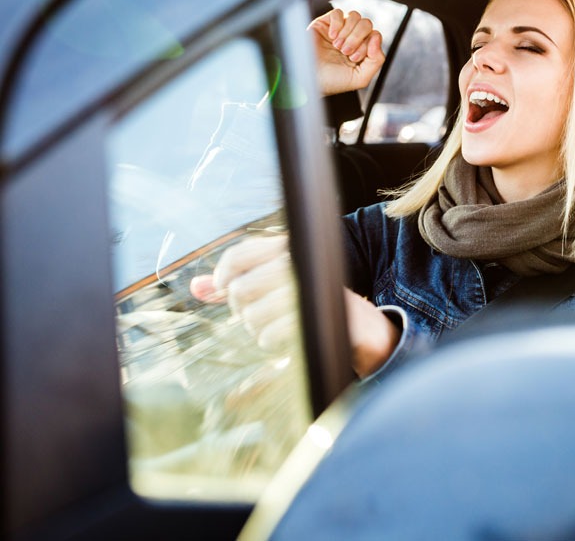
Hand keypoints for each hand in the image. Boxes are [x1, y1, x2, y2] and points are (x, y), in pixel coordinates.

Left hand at [190, 234, 399, 376]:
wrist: (361, 326)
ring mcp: (308, 288)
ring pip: (253, 315)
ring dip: (258, 330)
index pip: (239, 254)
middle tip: (258, 314)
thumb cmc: (312, 304)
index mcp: (288, 248)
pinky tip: (286, 339)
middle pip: (241, 289)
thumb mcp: (275, 288)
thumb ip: (237, 284)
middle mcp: (298, 262)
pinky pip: (271, 335)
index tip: (224, 288)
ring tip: (276, 327)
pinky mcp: (317, 315)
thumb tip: (196, 288)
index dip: (223, 274)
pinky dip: (273, 342)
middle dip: (242, 310)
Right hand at [307, 8, 385, 95]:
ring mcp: (339, 29)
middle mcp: (352, 38)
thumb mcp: (361, 78)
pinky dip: (337, 24)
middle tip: (345, 52)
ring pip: (355, 16)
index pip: (375, 36)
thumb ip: (377, 60)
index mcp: (362, 49)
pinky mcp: (325, 23)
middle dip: (357, 38)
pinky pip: (338, 13)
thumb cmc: (332, 81)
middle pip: (367, 23)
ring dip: (347, 32)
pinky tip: (331, 36)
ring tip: (337, 45)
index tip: (354, 58)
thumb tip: (377, 37)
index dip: (367, 45)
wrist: (308, 79)